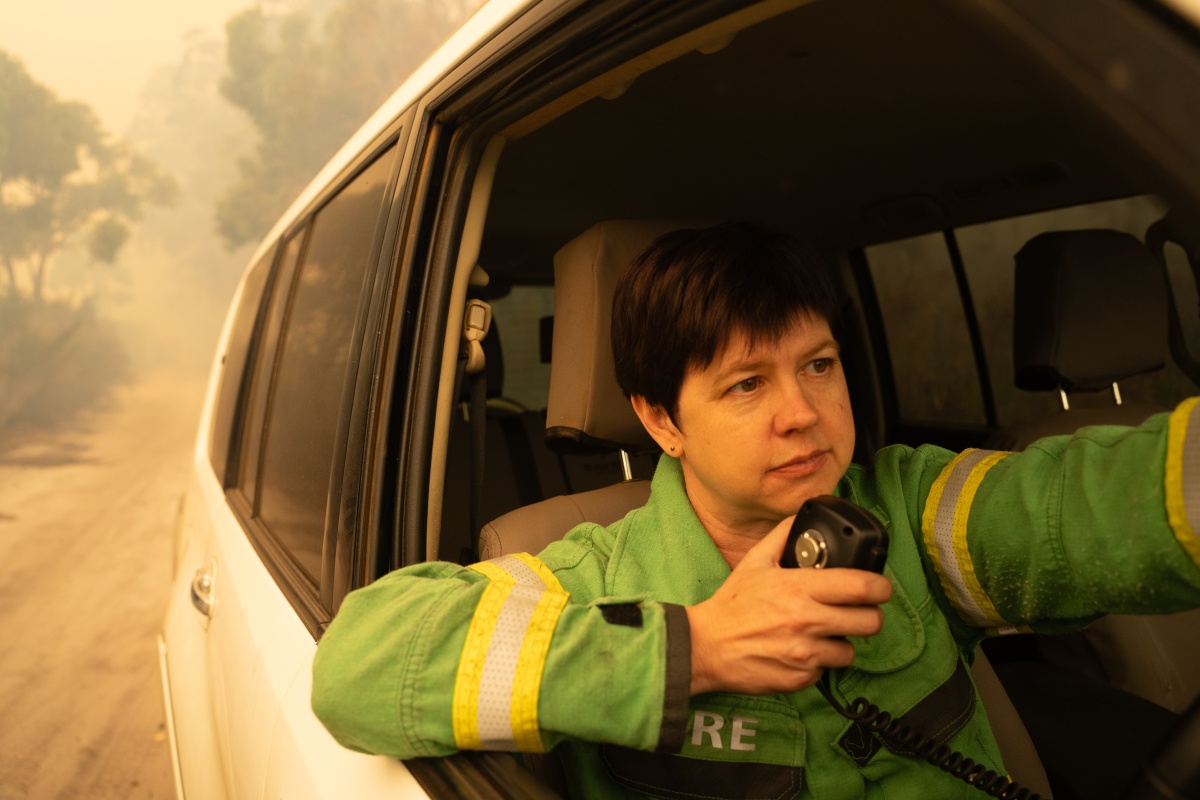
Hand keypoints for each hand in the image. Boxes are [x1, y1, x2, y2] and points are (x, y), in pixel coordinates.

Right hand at [686, 515, 892, 695]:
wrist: (707, 646)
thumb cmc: (732, 606)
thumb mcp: (754, 562)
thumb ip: (782, 536)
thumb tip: (802, 517)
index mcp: (800, 588)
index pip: (861, 587)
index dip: (879, 586)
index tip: (879, 587)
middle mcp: (807, 621)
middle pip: (870, 622)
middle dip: (869, 615)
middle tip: (857, 611)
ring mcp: (806, 653)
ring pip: (851, 649)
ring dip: (841, 641)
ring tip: (823, 633)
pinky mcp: (801, 678)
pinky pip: (826, 669)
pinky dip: (819, 661)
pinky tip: (801, 650)